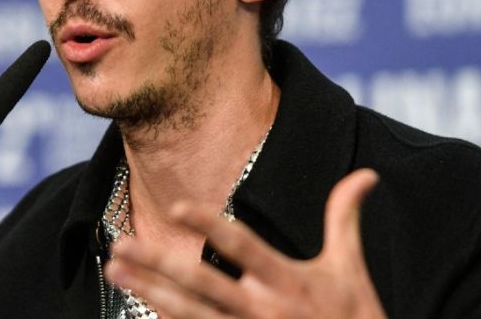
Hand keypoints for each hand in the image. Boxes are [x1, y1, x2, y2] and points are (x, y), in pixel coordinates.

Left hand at [105, 168, 386, 318]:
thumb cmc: (356, 318)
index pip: (242, 246)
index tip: (176, 207)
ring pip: (187, 312)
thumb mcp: (350, 269)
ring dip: (147, 290)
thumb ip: (344, 219)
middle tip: (121, 244)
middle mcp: (261, 308)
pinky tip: (138, 303)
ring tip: (115, 268)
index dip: (210, 226)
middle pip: (200, 282)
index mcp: (287, 281)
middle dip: (158, 263)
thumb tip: (365, 175)